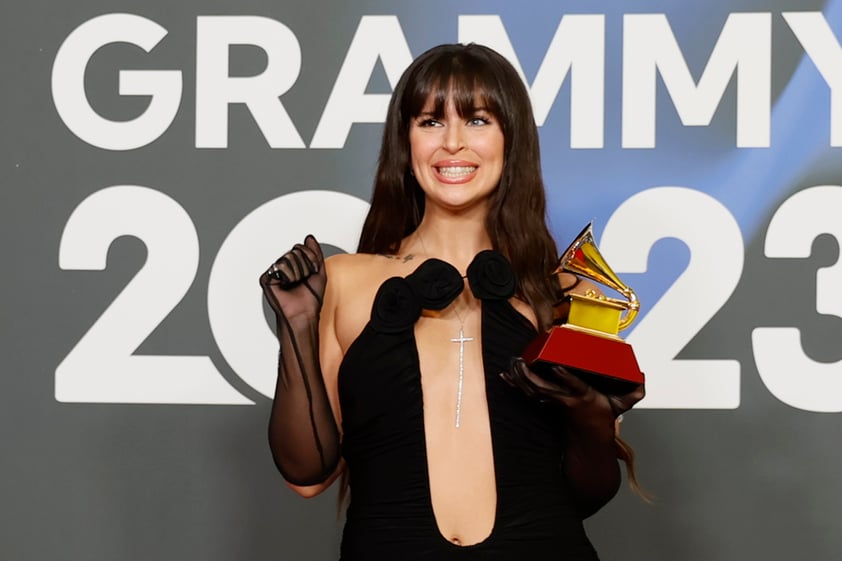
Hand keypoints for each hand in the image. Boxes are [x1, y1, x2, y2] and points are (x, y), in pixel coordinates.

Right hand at [259, 235, 325, 321]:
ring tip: (296, 284)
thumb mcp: (319, 271)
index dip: (311, 259)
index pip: (300, 248)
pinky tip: (287, 286)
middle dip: (305, 266)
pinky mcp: (266, 279)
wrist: (304, 314)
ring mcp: (273, 272)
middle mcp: (282, 267)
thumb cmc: (311, 298)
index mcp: (293, 265)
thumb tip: (309, 237)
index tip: (312, 272)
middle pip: (294, 252)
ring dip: (298, 273)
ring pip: (288, 258)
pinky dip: (289, 277)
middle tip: (303, 281)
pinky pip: (280, 267)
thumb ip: (315, 253)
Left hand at [501, 358, 644, 422]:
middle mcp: (567, 399)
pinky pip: (529, 393)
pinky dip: (516, 385)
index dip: (566, 377)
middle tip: (518, 361)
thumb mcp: (620, 405)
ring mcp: (555, 401)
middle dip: (529, 375)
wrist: (590, 441)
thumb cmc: (602, 418)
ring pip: (534, 390)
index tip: (557, 366)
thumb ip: (633, 392)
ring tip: (511, 363)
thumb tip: (641, 378)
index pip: (575, 385)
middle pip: (544, 387)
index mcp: (584, 397)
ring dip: (520, 378)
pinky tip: (505, 376)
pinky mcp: (548, 402)